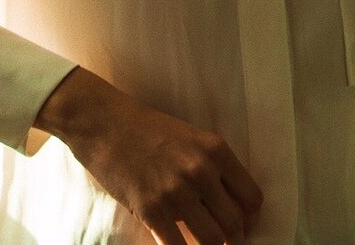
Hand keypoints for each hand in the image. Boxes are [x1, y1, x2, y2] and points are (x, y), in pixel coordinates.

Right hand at [35, 67, 262, 244]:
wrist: (103, 121)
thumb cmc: (144, 128)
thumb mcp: (188, 138)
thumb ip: (209, 167)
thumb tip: (225, 207)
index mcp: (215, 149)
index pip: (252, 198)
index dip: (249, 219)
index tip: (242, 226)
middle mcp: (201, 170)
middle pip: (235, 224)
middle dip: (233, 240)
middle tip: (224, 243)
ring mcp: (176, 191)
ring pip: (213, 241)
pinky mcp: (152, 209)